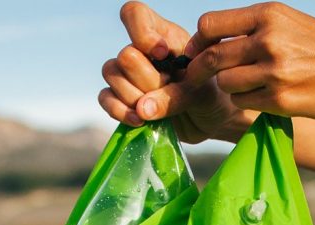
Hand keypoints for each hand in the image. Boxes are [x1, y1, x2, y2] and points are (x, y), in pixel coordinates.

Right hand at [98, 1, 254, 142]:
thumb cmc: (209, 95)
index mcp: (163, 35)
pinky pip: (104, 98)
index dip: (142, 33)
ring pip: (111, 73)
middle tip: (168, 91)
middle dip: (147, 81)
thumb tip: (142, 109)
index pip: (134, 14)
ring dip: (134, 97)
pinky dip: (119, 111)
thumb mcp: (201, 92)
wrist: (209, 120)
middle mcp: (141, 51)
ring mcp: (128, 74)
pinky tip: (139, 120)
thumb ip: (175, 96)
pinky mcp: (121, 98)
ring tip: (157, 109)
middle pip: (125, 55)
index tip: (163, 54)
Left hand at [181, 2, 314, 122]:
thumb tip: (213, 38)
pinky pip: (243, 102)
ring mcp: (274, 72)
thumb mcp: (291, 22)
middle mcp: (269, 40)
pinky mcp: (280, 100)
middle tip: (195, 78)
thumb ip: (255, 27)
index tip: (196, 52)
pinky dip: (246, 101)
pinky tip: (263, 96)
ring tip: (247, 84)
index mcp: (269, 15)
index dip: (197, 42)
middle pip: (212, 58)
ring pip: (226, 84)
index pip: (210, 25)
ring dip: (229, 87)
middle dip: (199, 71)